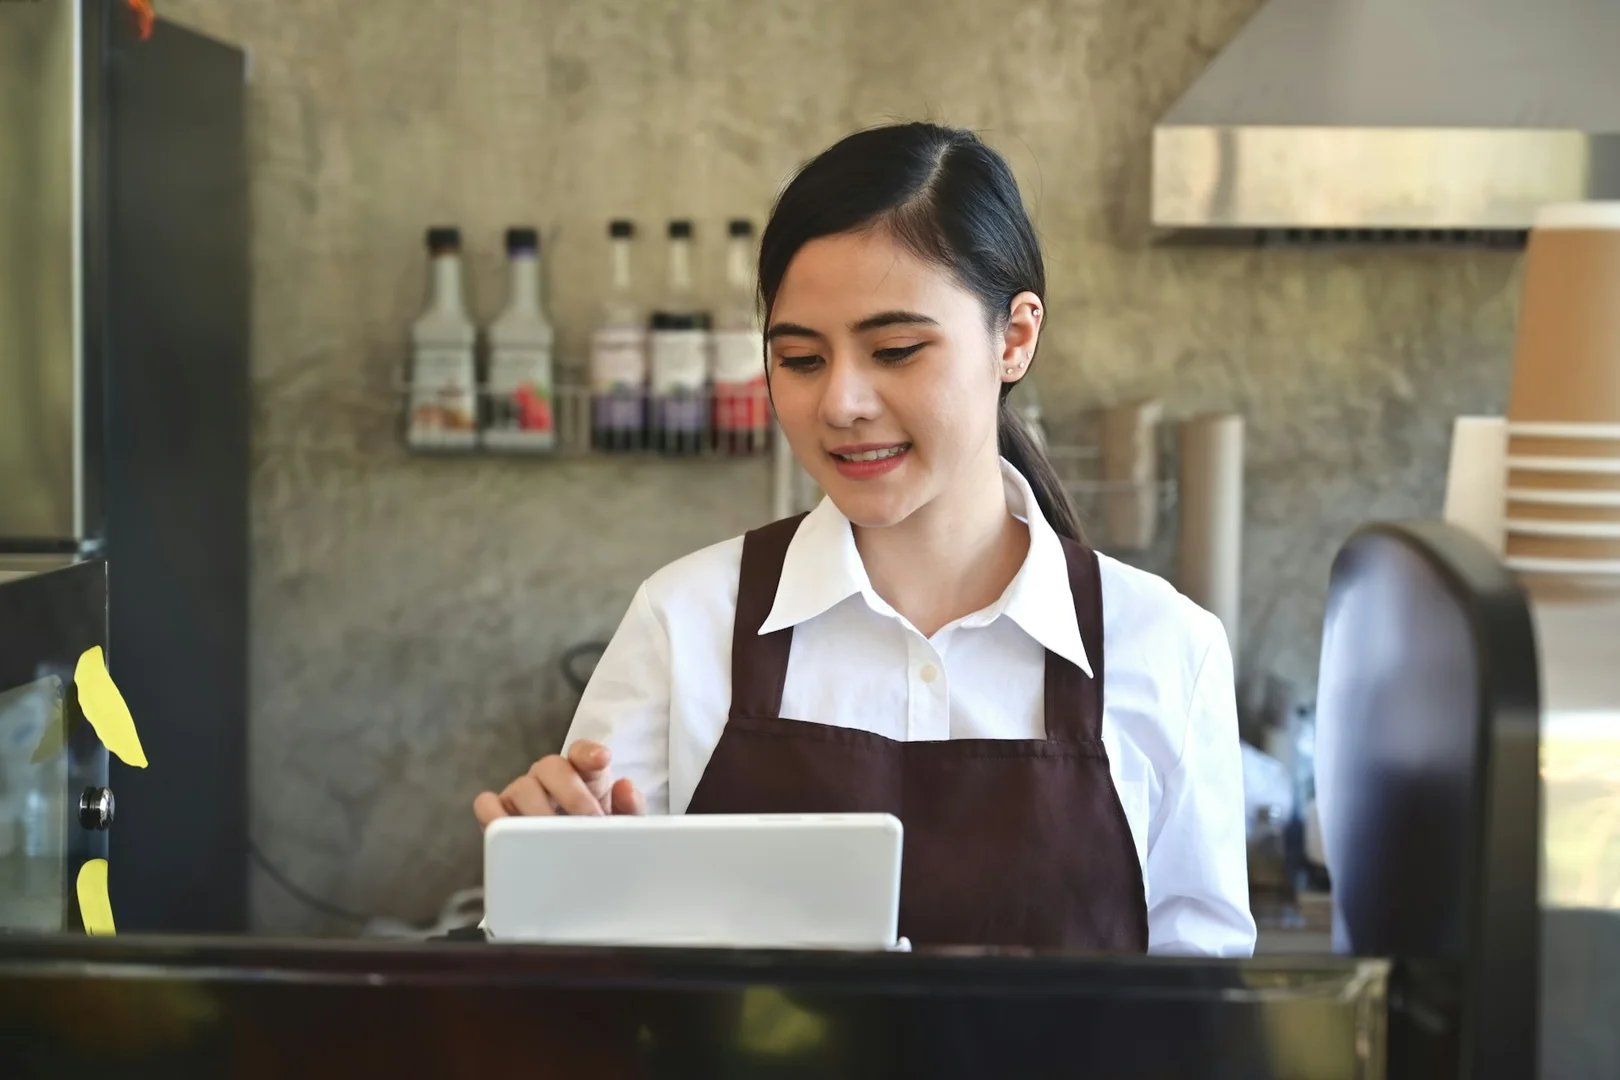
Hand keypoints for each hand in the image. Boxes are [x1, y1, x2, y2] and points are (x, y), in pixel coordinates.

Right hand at [473, 740, 644, 827]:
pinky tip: (512, 835)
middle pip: (551, 766)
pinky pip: (487, 806)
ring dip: (539, 812)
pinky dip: (494, 815)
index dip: (589, 752)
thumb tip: (625, 785)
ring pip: (521, 787)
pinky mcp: (499, 816)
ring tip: (555, 839)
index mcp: (583, 775)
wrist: (576, 873)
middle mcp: (550, 779)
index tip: (603, 759)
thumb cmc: (600, 841)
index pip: (581, 752)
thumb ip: (631, 806)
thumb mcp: (624, 826)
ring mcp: (522, 795)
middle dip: (571, 793)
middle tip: (588, 822)